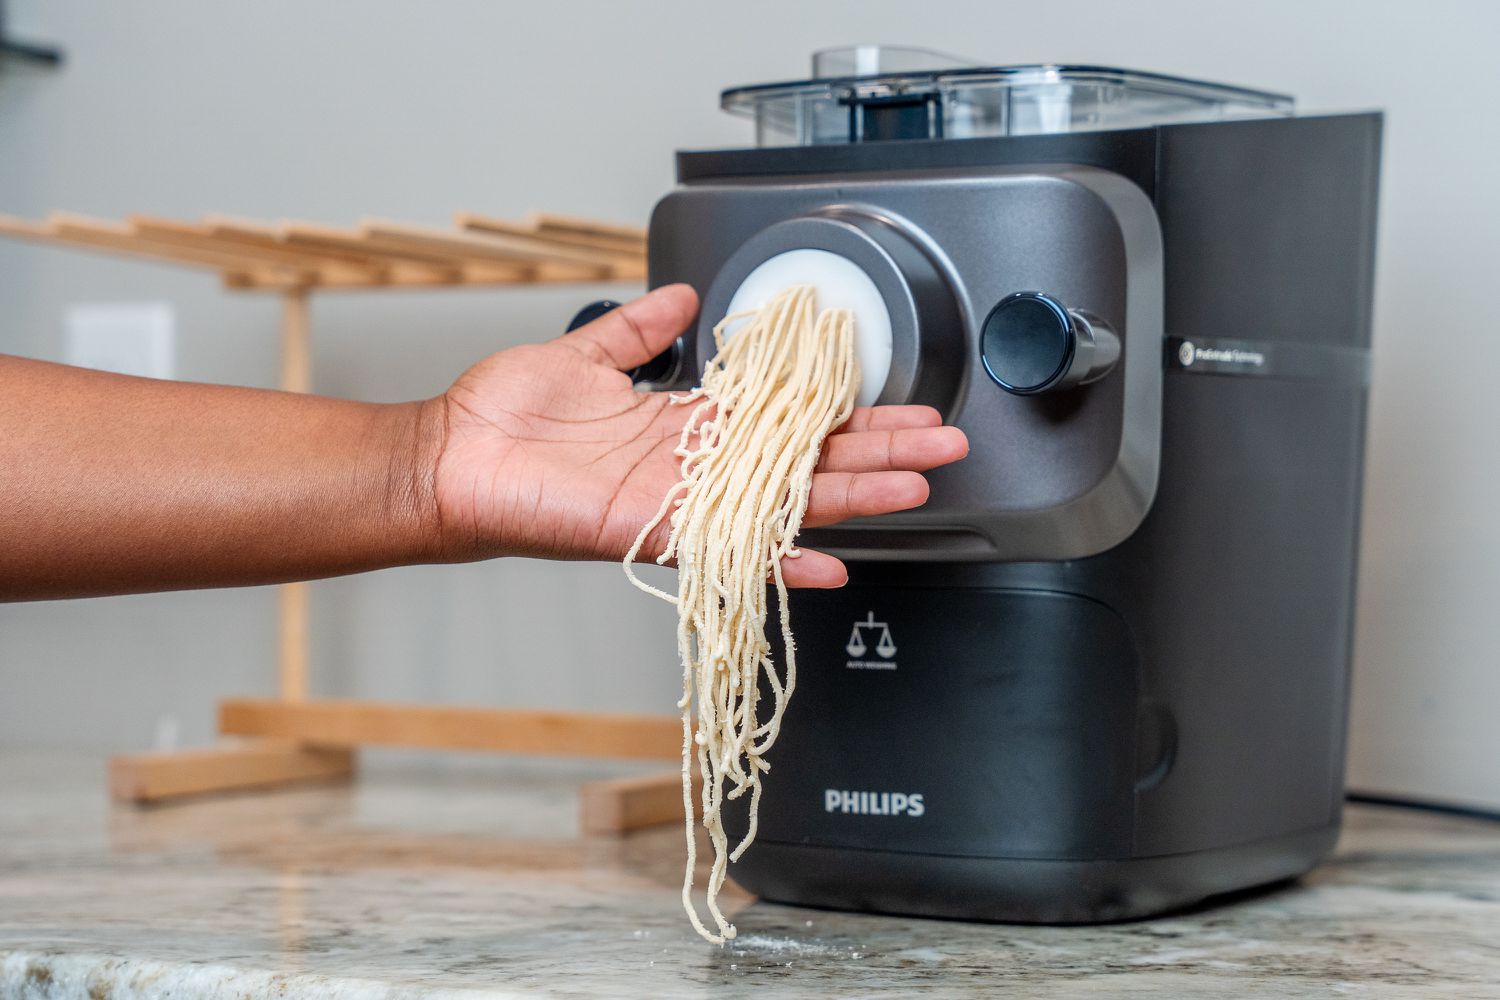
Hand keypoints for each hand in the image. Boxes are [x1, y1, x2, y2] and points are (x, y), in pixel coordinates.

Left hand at [427, 284, 968, 586]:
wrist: (453, 454)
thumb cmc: (508, 412)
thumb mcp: (587, 352)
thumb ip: (639, 331)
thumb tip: (681, 298)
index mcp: (687, 424)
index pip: (789, 419)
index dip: (849, 413)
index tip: (905, 407)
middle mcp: (697, 468)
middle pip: (808, 462)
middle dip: (879, 454)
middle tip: (945, 448)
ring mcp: (682, 503)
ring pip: (786, 502)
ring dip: (853, 498)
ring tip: (917, 487)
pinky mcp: (653, 531)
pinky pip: (729, 549)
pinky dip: (779, 557)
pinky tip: (833, 564)